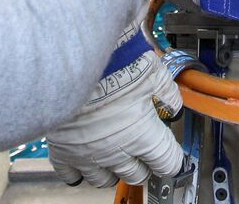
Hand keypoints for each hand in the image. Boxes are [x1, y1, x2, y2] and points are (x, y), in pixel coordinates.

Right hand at [47, 26, 185, 186]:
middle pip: (137, 175)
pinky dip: (79, 171)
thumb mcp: (154, 72)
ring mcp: (89, 154)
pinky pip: (72, 175)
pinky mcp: (64, 151)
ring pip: (105, 179)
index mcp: (142, 134)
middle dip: (143, 165)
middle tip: (143, 153)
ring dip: (113, 170)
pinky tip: (84, 160)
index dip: (171, 159)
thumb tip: (174, 105)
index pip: (166, 163)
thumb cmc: (115, 62)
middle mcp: (117, 151)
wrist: (75, 59)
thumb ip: (167, 93)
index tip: (170, 154)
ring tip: (114, 156)